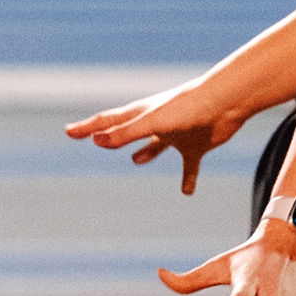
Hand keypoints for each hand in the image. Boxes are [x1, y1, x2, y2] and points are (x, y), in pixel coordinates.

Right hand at [68, 77, 260, 195]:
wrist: (226, 102)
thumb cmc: (188, 107)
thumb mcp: (152, 122)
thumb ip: (126, 133)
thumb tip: (97, 141)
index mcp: (141, 114)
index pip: (108, 122)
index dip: (87, 128)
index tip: (69, 132)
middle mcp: (156, 123)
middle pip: (127, 131)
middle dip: (109, 135)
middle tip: (93, 138)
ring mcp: (176, 134)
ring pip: (157, 146)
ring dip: (147, 152)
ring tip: (136, 161)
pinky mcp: (196, 145)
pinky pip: (189, 166)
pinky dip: (187, 178)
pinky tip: (187, 192)